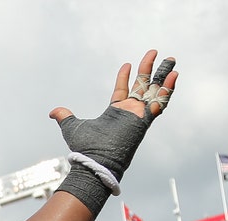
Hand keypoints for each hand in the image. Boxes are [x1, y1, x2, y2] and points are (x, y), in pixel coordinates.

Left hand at [49, 51, 177, 180]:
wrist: (95, 159)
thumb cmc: (85, 147)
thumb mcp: (72, 126)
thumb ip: (65, 116)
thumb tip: (53, 112)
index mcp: (115, 111)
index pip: (122, 90)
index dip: (124, 77)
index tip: (126, 64)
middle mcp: (130, 112)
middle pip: (142, 85)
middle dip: (149, 69)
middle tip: (155, 53)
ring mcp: (139, 115)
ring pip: (155, 90)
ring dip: (163, 75)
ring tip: (171, 59)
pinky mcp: (145, 119)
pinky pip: (161, 102)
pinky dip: (168, 90)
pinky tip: (174, 75)